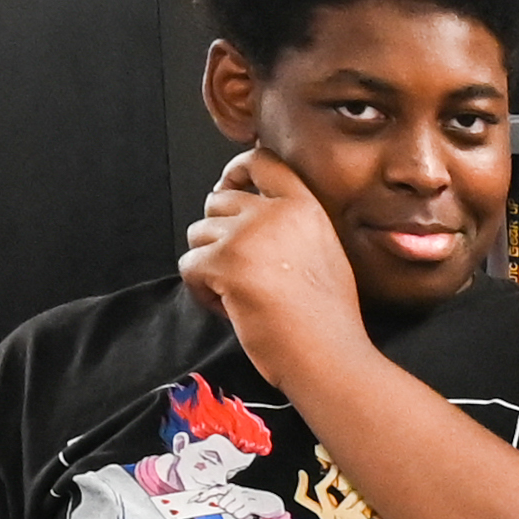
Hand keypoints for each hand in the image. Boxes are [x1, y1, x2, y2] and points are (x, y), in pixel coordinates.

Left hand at [180, 155, 369, 384]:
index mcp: (305, 207)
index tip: (229, 188)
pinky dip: (201, 290)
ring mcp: (247, 236)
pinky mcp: (225, 264)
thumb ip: (291, 224)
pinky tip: (229, 308)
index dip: (237, 170)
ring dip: (209, 265)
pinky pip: (189, 265)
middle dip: (219, 234)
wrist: (329, 357)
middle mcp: (275, 213)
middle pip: (218, 201)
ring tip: (237, 294)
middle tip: (239, 270)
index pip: (262, 161)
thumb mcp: (325, 252)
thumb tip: (245, 209)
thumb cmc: (328, 319)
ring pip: (198, 234)